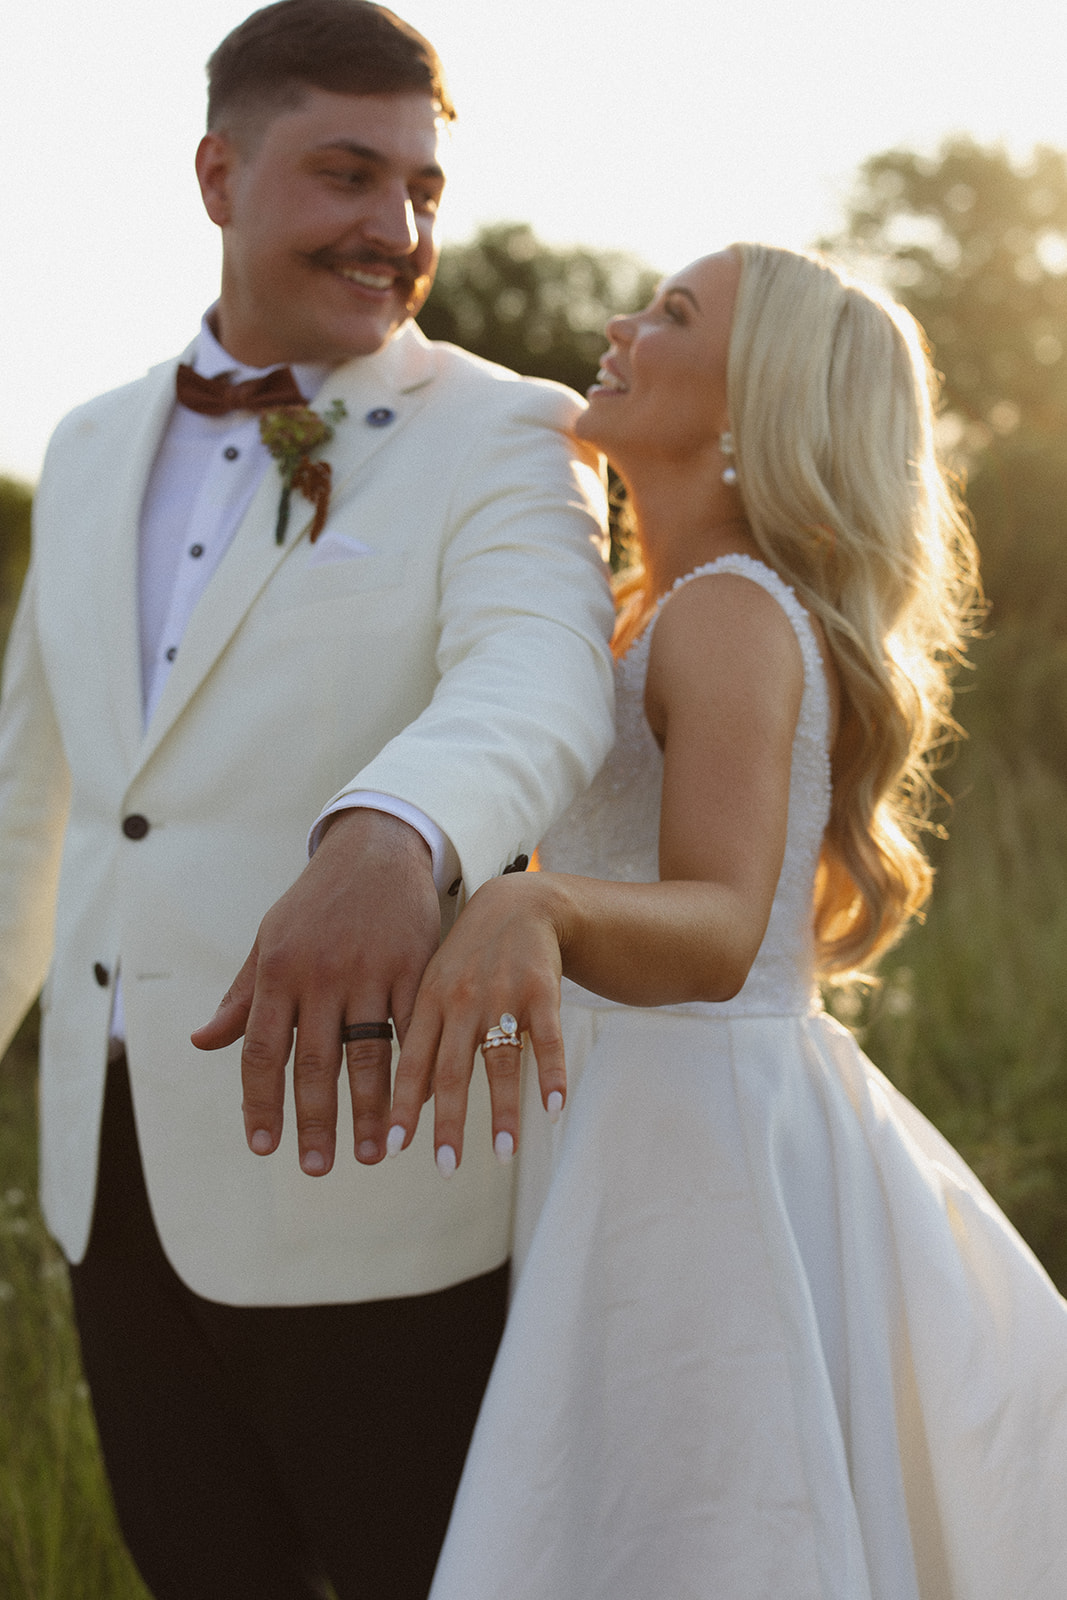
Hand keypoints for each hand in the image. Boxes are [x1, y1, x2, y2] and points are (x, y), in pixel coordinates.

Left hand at [191, 810, 440, 1174]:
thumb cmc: (316, 902)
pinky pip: (411, 1028)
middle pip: (316, 1061)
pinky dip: (412, 1071)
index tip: (264, 1147)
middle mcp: (321, 974)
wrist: (376, 850)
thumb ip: (242, 997)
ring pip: (368, 1052)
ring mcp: (370, 970)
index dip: (262, 1103)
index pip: (263, 1050)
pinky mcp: (413, 966)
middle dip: (316, 1121)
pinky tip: (414, 1106)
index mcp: (278, 971)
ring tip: (371, 1153)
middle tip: (318, 1168)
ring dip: (369, 1109)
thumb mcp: (269, 940)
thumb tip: (203, 1042)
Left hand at [389, 873, 567, 1174]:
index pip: (410, 1063)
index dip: (401, 1107)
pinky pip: (548, 1039)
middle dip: (448, 1122)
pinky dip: (550, 1073)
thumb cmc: (468, 956)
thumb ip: (421, 1038)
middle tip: (444, 1167)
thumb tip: (413, 1103)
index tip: (391, 1149)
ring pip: (500, 1061)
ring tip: (504, 1154)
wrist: (518, 902)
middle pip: (452, 1070)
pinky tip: (554, 1108)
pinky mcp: (542, 992)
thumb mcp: (433, 984)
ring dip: (503, 1111)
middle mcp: (461, 1001)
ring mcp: (502, 996)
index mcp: (428, 1001)